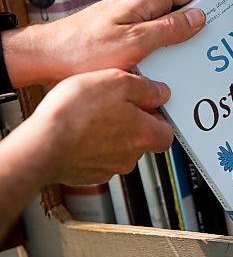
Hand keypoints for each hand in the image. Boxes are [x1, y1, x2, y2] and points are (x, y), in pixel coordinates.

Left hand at [3, 0, 208, 86]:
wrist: (49, 56)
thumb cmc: (84, 50)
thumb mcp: (135, 43)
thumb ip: (168, 29)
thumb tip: (197, 18)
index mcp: (145, 0)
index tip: (226, 7)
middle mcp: (138, 2)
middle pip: (179, 3)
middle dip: (199, 16)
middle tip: (213, 35)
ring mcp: (130, 15)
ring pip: (166, 17)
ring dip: (181, 31)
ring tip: (193, 49)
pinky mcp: (123, 28)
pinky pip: (152, 29)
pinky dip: (164, 39)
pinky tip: (167, 56)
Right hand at [19, 68, 172, 184]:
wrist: (41, 144)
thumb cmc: (76, 114)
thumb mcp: (117, 82)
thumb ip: (146, 88)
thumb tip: (160, 92)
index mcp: (146, 135)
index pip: (168, 131)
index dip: (159, 115)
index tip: (148, 103)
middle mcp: (131, 156)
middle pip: (143, 138)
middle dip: (134, 122)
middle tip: (115, 104)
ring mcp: (110, 168)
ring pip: (120, 147)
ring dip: (112, 132)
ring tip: (92, 114)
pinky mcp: (89, 174)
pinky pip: (99, 157)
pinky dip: (93, 145)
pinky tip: (79, 130)